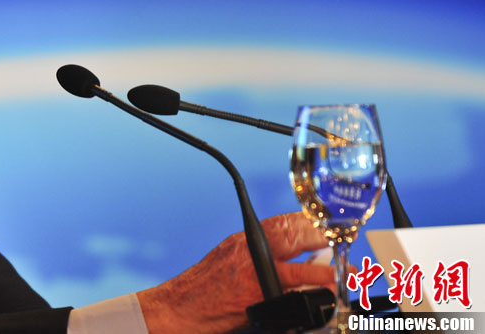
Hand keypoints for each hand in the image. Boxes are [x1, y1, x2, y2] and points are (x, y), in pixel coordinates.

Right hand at [136, 212, 334, 333]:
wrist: (181, 307)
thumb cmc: (206, 286)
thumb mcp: (231, 257)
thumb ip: (261, 253)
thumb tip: (296, 253)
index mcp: (245, 239)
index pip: (283, 222)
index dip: (309, 220)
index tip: (329, 220)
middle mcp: (250, 251)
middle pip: (292, 233)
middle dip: (320, 233)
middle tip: (343, 235)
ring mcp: (255, 274)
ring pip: (297, 263)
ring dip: (324, 263)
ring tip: (346, 266)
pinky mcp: (257, 297)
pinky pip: (293, 291)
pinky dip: (313, 290)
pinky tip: (329, 290)